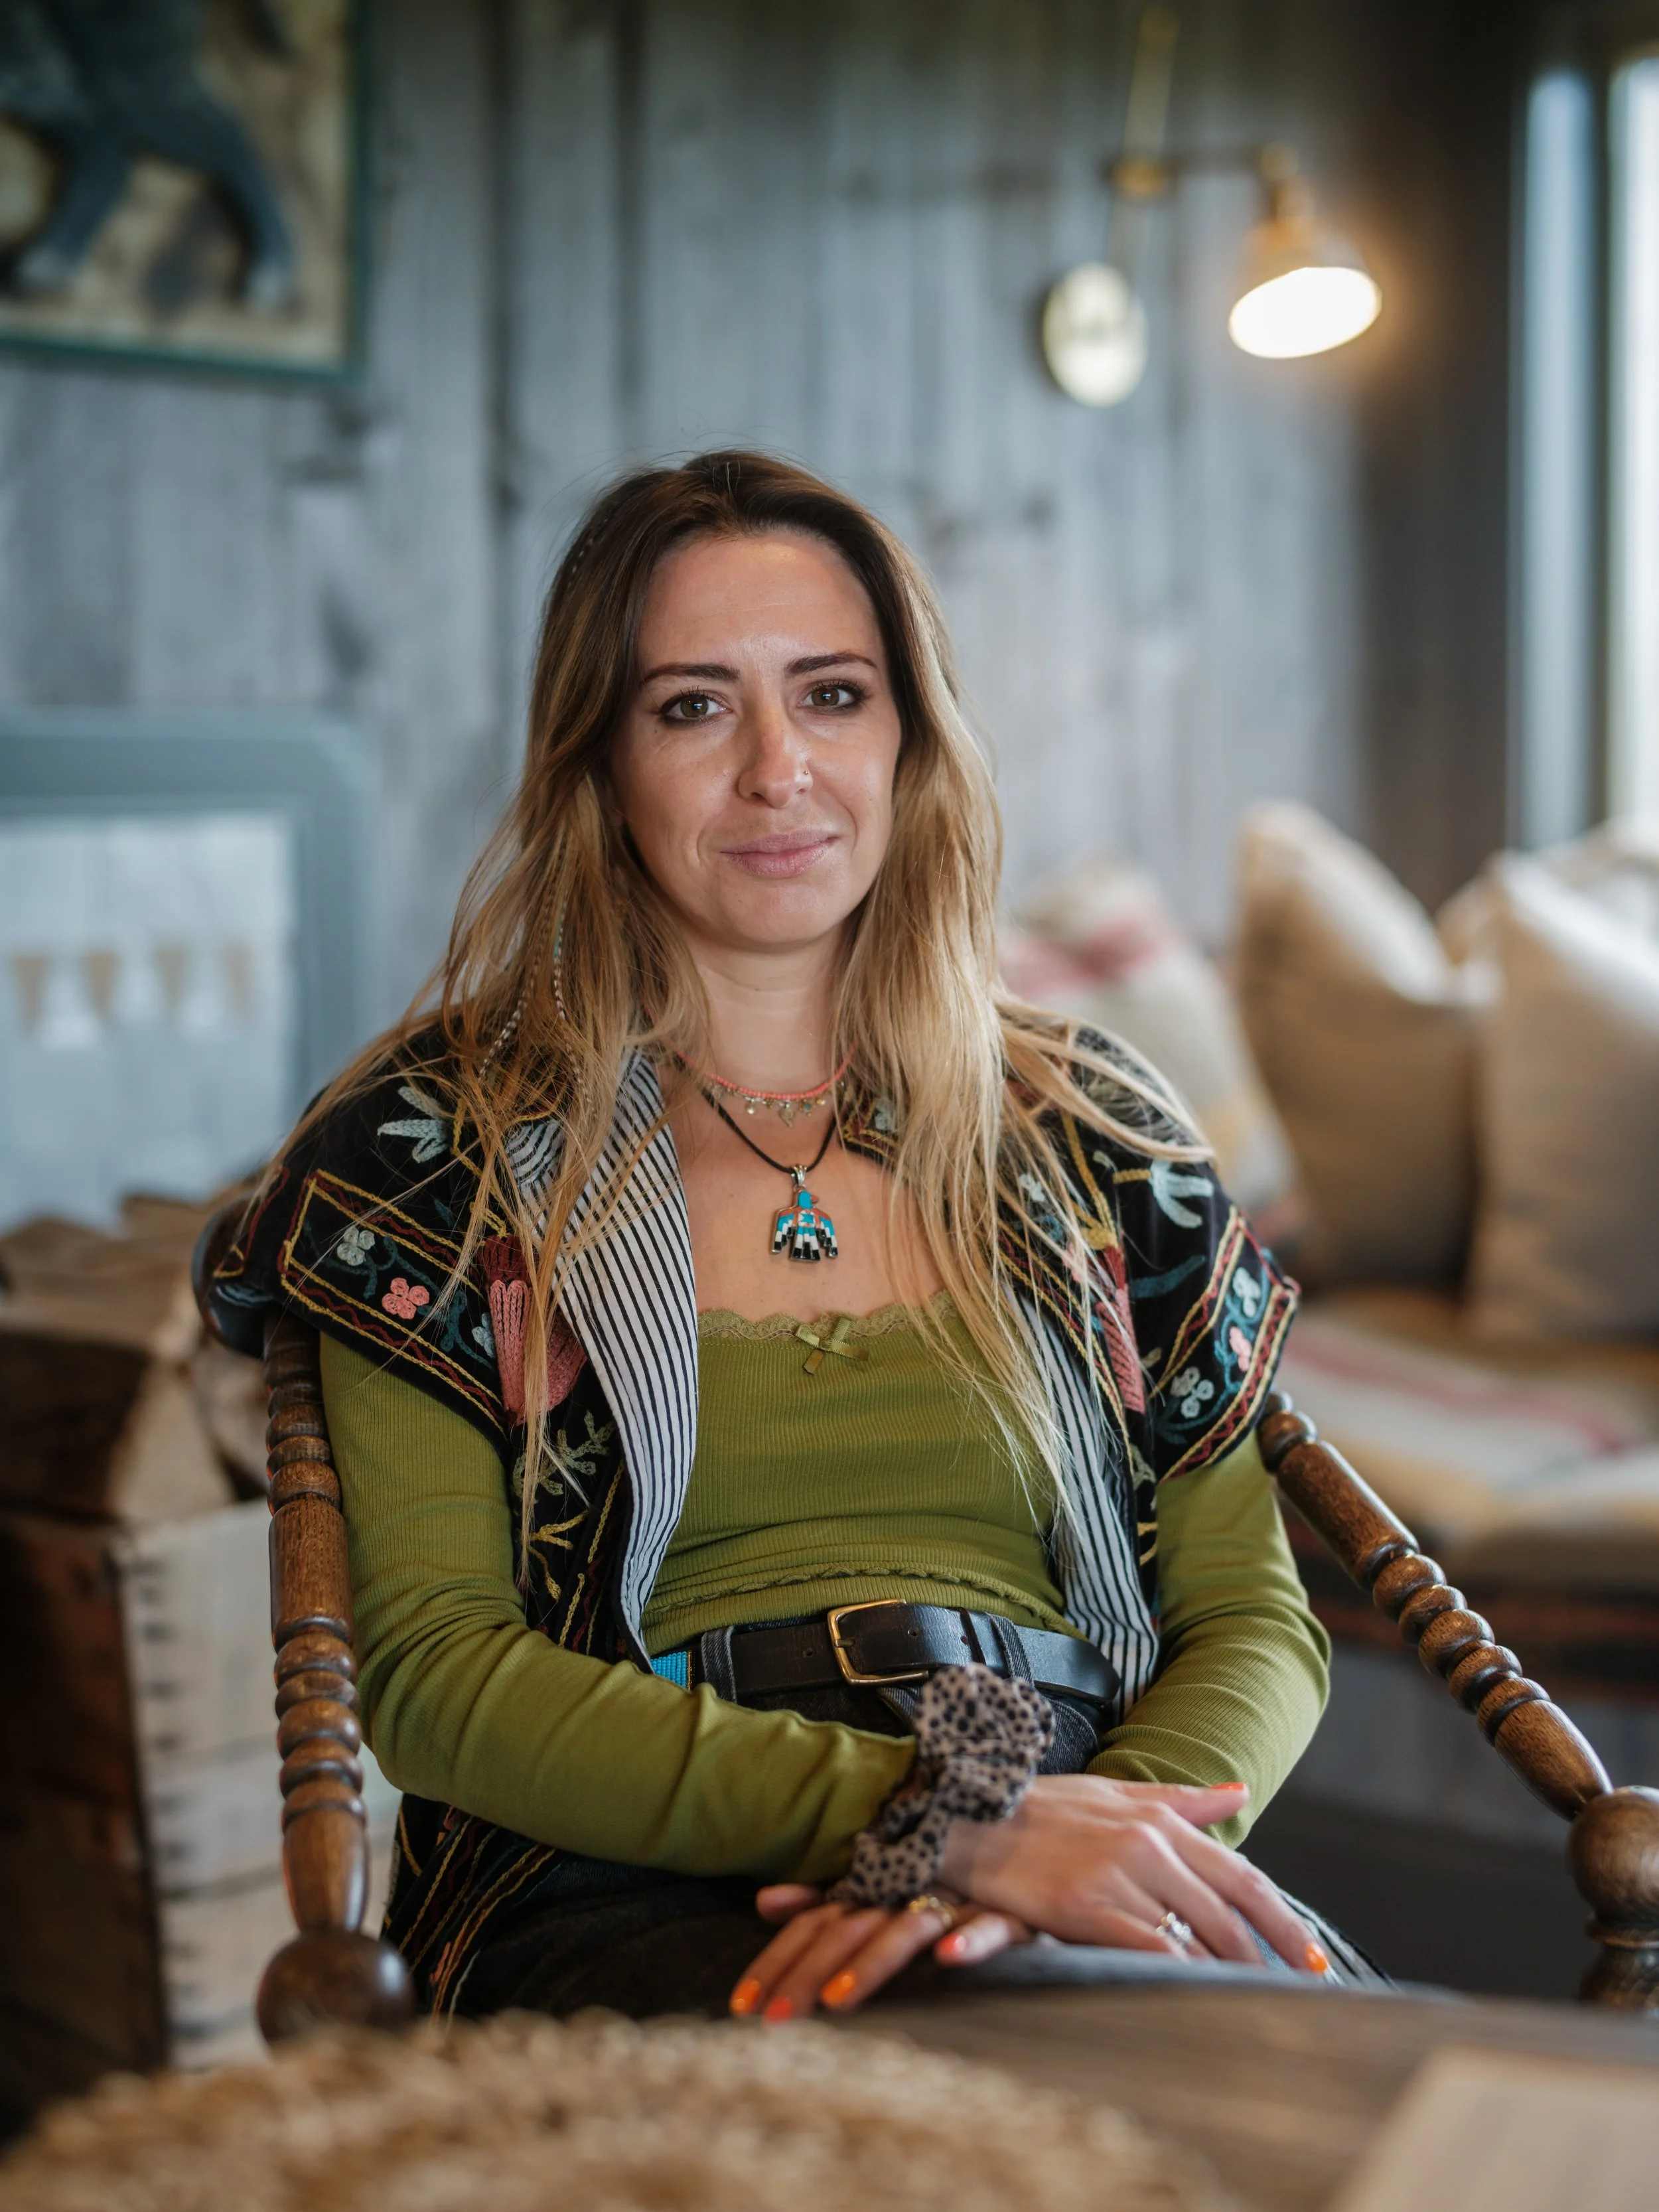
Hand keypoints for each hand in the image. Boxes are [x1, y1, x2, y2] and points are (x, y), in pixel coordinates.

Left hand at [729, 1884, 1032, 2020]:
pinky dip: (971, 1941)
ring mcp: (955, 1899)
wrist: (1032, 1844)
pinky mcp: (1007, 1910)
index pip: (815, 1921)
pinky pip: (989, 1925)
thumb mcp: (887, 1891)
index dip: (777, 1959)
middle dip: (806, 1974)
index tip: (740, 2005)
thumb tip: (762, 1900)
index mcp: (878, 1885)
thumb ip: (827, 1898)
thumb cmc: (951, 1880)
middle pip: (847, 1929)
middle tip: (772, 2022)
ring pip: (906, 1929)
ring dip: (873, 1964)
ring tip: (839, 2000)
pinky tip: (949, 1961)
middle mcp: (908, 1889)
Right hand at [940, 1775, 1326, 1972]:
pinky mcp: (1087, 1907)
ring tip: (1255, 2009)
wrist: (971, 1812)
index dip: (1284, 1921)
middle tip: (1298, 1996)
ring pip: (1195, 1937)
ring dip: (1229, 1977)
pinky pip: (1151, 1949)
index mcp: (1161, 1820)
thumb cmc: (1042, 1807)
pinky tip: (1198, 1999)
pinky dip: (1181, 1977)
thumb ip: (1182, 1800)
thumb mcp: (1115, 1793)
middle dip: (1269, 1960)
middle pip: (1230, 1914)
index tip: (1314, 1958)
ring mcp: (1119, 1876)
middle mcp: (1149, 1845)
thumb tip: (1239, 1791)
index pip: (1243, 1877)